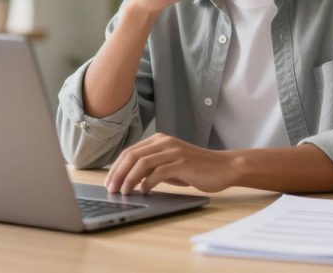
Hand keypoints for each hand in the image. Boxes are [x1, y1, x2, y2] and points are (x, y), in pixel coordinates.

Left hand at [104, 133, 236, 194]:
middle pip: (132, 156)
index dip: (116, 167)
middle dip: (118, 173)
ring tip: (124, 192)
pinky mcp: (182, 162)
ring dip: (129, 179)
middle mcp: (164, 142)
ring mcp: (173, 151)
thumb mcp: (170, 166)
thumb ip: (153, 168)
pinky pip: (158, 172)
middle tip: (111, 189)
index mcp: (159, 140)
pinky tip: (144, 191)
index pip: (130, 152)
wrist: (224, 167)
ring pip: (142, 163)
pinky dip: (148, 183)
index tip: (108, 182)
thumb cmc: (197, 168)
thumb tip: (130, 180)